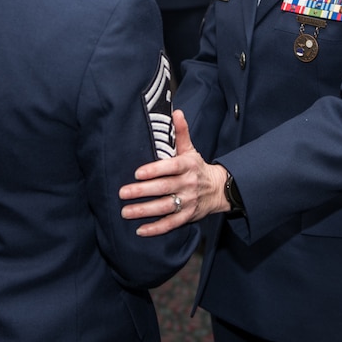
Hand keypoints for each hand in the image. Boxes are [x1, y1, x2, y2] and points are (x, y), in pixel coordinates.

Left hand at [119, 110, 229, 235]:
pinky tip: (140, 230)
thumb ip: (181, 133)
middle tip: (122, 193)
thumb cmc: (197, 167)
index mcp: (187, 166)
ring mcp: (188, 202)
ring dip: (144, 211)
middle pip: (164, 188)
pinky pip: (171, 224)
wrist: (218, 189)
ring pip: (165, 207)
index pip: (170, 167)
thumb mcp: (191, 150)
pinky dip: (156, 229)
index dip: (154, 170)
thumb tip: (176, 111)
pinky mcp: (188, 216)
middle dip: (142, 191)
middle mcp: (188, 184)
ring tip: (125, 212)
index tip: (137, 173)